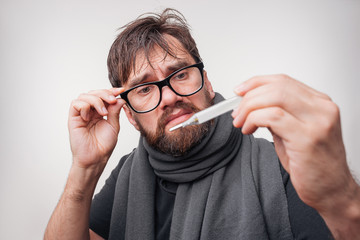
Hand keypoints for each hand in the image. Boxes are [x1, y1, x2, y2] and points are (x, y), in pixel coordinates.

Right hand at [68, 88, 124, 169]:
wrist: (95, 158)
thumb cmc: (103, 145)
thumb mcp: (114, 126)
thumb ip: (115, 112)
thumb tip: (120, 98)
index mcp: (100, 112)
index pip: (104, 96)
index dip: (111, 91)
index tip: (121, 90)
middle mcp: (90, 111)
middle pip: (94, 93)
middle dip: (104, 94)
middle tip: (112, 100)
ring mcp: (81, 114)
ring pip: (85, 96)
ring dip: (96, 100)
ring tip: (103, 113)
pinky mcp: (73, 118)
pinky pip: (76, 104)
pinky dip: (84, 106)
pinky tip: (89, 116)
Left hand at [231, 74, 353, 210]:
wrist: (331, 191)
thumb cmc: (313, 164)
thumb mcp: (293, 132)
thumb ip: (277, 115)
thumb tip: (253, 104)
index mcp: (320, 104)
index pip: (283, 80)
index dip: (256, 83)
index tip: (240, 90)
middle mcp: (322, 108)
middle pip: (277, 86)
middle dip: (249, 97)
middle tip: (237, 113)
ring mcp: (318, 121)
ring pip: (275, 97)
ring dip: (249, 108)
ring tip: (241, 122)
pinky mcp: (307, 137)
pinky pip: (273, 117)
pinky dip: (254, 119)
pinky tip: (249, 130)